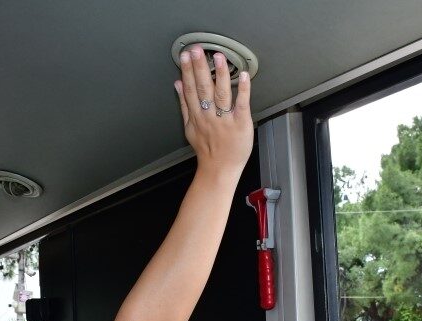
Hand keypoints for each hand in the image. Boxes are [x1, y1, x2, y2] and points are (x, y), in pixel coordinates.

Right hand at [174, 48, 252, 176]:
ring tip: (218, 57)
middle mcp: (209, 115)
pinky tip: (243, 76)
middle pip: (203, 88)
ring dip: (220, 74)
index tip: (185, 55)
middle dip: (199, 67)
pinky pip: (241, 104)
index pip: (190, 89)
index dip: (187, 71)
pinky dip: (243, 90)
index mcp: (197, 115)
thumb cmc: (207, 150)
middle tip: (197, 50)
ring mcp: (225, 119)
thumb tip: (178, 84)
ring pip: (221, 93)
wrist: (219, 169)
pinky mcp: (240, 123)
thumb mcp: (189, 127)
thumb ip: (183, 105)